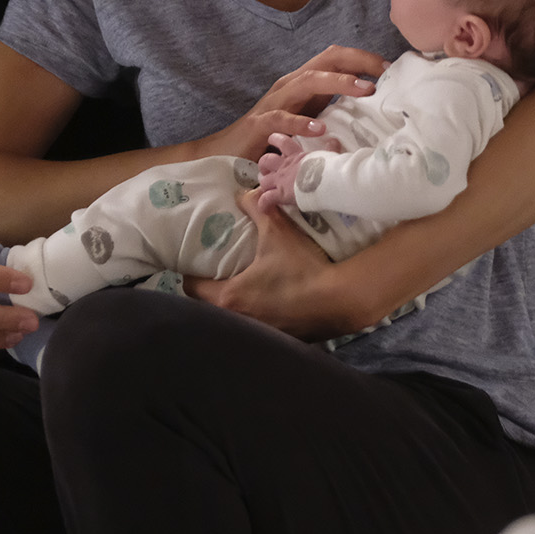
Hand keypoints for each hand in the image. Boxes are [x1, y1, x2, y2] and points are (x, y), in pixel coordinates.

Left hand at [187, 190, 361, 340]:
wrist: (342, 300)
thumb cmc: (302, 268)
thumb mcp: (278, 231)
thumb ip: (257, 208)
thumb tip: (243, 193)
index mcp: (229, 297)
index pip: (192, 288)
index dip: (192, 273)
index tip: (198, 262)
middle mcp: (238, 321)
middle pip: (211, 305)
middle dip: (212, 289)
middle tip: (220, 270)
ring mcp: (260, 334)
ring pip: (235, 319)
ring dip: (237, 305)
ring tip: (245, 286)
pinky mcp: (281, 340)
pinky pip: (260, 328)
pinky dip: (261, 315)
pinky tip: (272, 302)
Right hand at [189, 46, 385, 160]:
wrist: (229, 153)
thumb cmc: (274, 138)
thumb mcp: (308, 120)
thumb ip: (331, 110)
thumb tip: (371, 111)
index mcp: (303, 83)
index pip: (335, 58)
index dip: (362, 58)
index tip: (389, 69)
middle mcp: (290, 85)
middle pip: (326, 60)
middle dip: (357, 62)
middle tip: (384, 72)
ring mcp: (275, 102)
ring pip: (308, 81)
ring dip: (338, 83)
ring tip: (364, 90)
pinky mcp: (261, 123)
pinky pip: (282, 118)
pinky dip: (301, 121)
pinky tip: (320, 128)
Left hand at [256, 132, 340, 210]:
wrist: (328, 180)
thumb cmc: (330, 168)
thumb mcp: (330, 155)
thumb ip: (330, 148)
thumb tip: (333, 140)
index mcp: (297, 155)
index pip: (283, 142)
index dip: (276, 140)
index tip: (273, 139)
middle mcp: (286, 166)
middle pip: (266, 160)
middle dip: (264, 165)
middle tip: (266, 168)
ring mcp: (281, 180)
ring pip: (264, 180)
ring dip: (264, 184)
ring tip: (266, 188)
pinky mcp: (281, 194)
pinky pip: (266, 199)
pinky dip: (264, 204)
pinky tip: (265, 208)